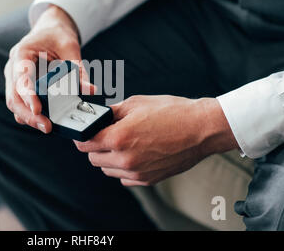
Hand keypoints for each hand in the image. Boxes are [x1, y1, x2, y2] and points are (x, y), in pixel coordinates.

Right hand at [5, 5, 94, 132]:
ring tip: (48, 127)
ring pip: (15, 104)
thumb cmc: (57, 36)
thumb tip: (91, 90)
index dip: (27, 95)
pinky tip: (46, 122)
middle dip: (28, 114)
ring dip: (29, 118)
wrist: (49, 30)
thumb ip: (78, 69)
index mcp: (22, 53)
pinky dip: (31, 115)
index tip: (38, 109)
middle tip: (47, 127)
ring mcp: (15, 79)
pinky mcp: (21, 88)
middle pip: (13, 97)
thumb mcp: (70, 47)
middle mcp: (13, 68)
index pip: (20, 77)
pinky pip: (22, 105)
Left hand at [74, 95, 238, 185]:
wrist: (202, 129)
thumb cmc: (171, 112)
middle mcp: (125, 159)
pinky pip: (124, 177)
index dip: (82, 135)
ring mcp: (137, 172)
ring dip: (108, 158)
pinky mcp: (148, 179)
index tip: (85, 131)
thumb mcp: (136, 103)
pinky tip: (135, 153)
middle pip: (93, 158)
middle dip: (95, 145)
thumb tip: (97, 117)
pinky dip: (123, 167)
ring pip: (107, 169)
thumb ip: (111, 113)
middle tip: (106, 134)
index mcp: (119, 137)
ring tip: (124, 142)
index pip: (83, 143)